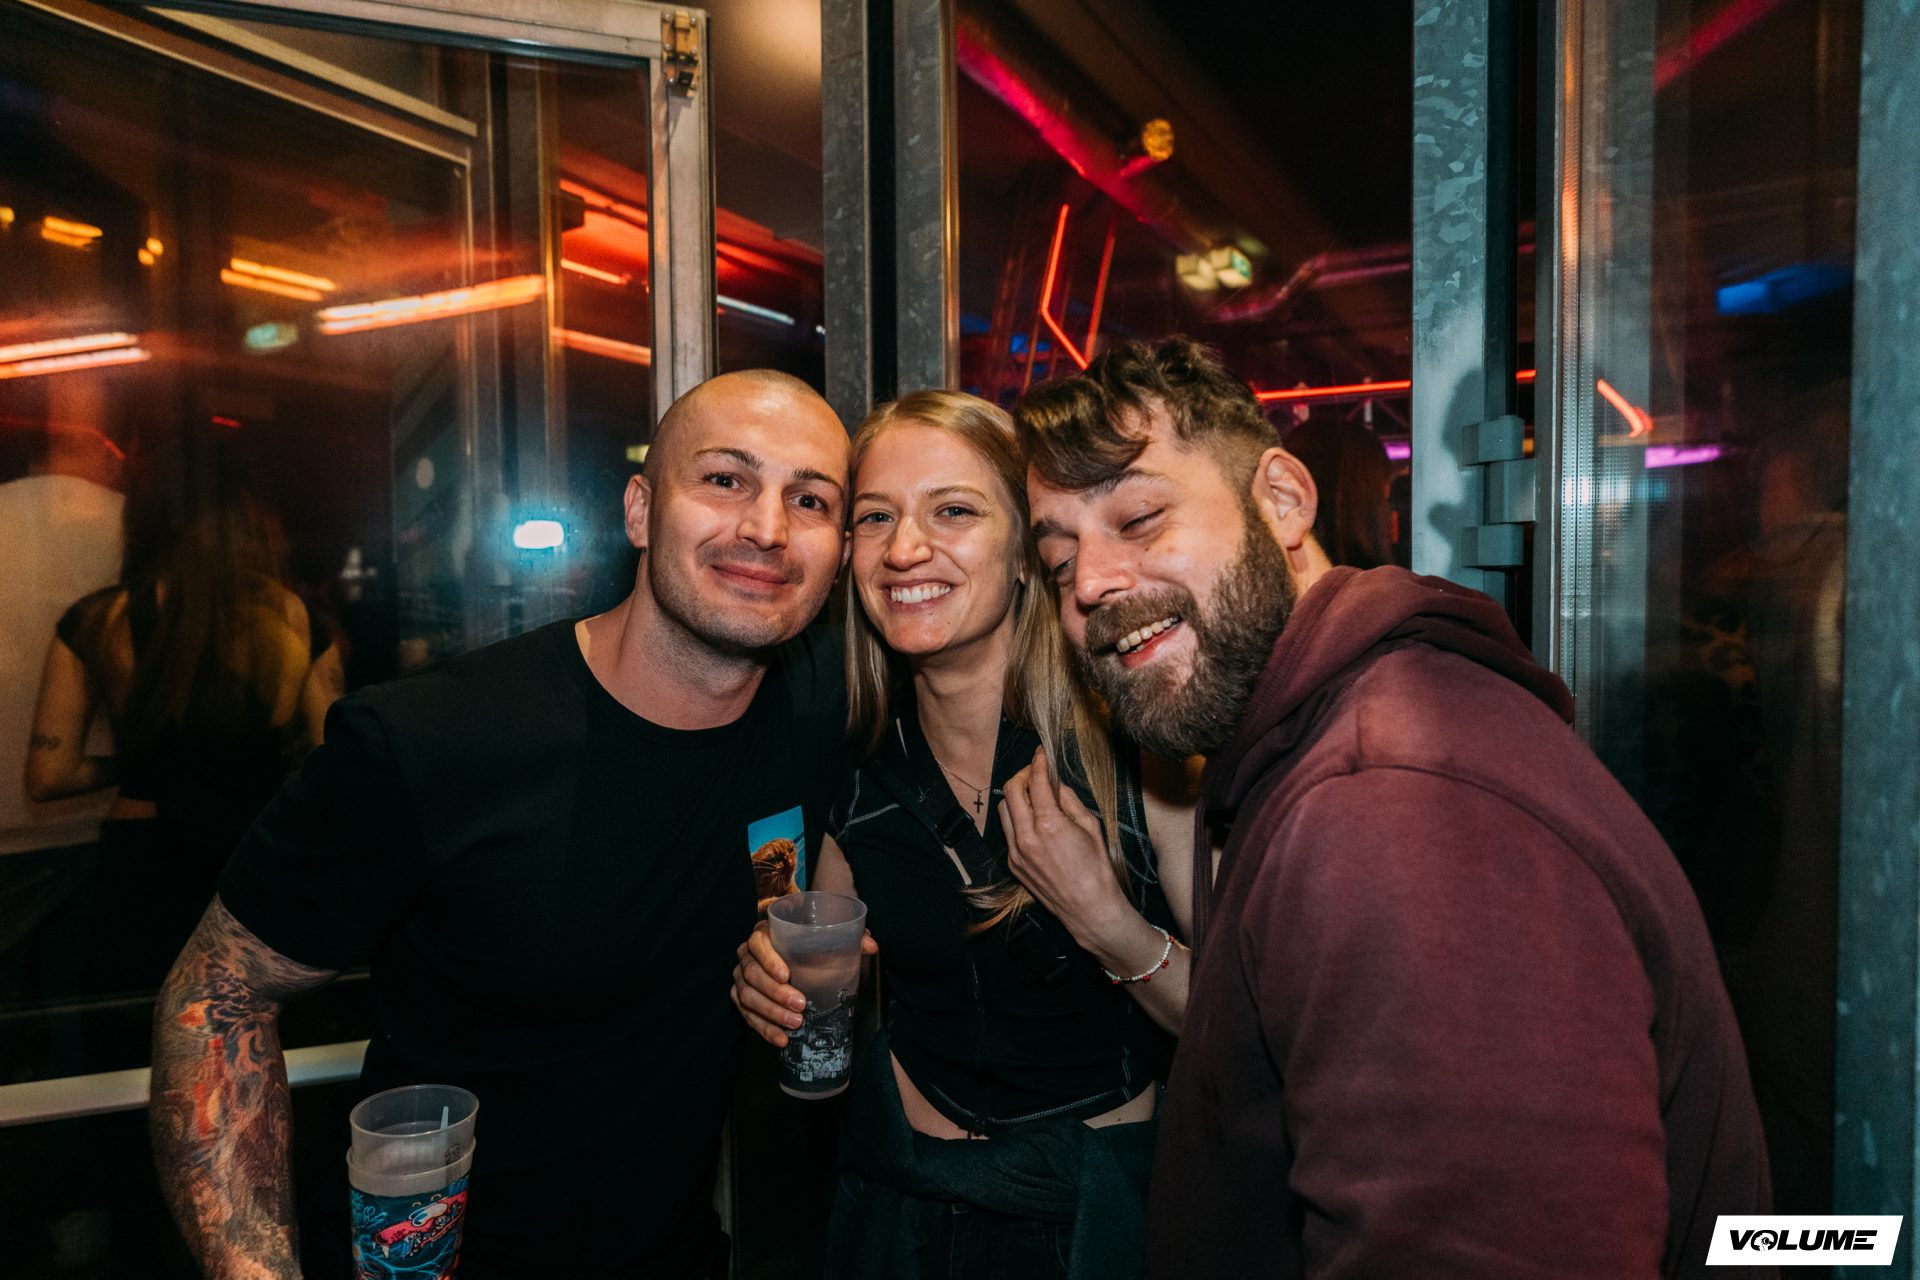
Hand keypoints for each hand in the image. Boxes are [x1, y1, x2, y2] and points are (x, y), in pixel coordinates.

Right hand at [730, 920, 878, 1047]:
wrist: (790, 959)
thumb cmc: (808, 945)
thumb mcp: (827, 937)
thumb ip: (849, 937)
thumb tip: (872, 946)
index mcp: (764, 934)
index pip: (758, 943)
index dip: (769, 959)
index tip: (787, 975)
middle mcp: (746, 955)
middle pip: (753, 974)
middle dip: (775, 993)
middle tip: (800, 1006)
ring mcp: (741, 978)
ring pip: (747, 997)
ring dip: (771, 1014)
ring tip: (795, 1024)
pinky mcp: (740, 999)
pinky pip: (747, 1016)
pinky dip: (764, 1029)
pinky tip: (782, 1039)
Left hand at [999, 747, 1128, 942]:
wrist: (1089, 908)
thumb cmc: (1096, 869)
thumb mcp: (1091, 827)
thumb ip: (1069, 801)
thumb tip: (1056, 784)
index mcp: (1049, 823)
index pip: (1036, 781)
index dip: (1038, 762)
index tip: (1041, 754)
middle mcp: (1027, 836)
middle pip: (1011, 790)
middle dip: (1022, 775)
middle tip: (1034, 772)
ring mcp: (1016, 852)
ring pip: (1004, 810)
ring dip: (1016, 796)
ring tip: (1033, 795)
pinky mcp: (1013, 864)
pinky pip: (1008, 832)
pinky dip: (1017, 819)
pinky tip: (1033, 820)